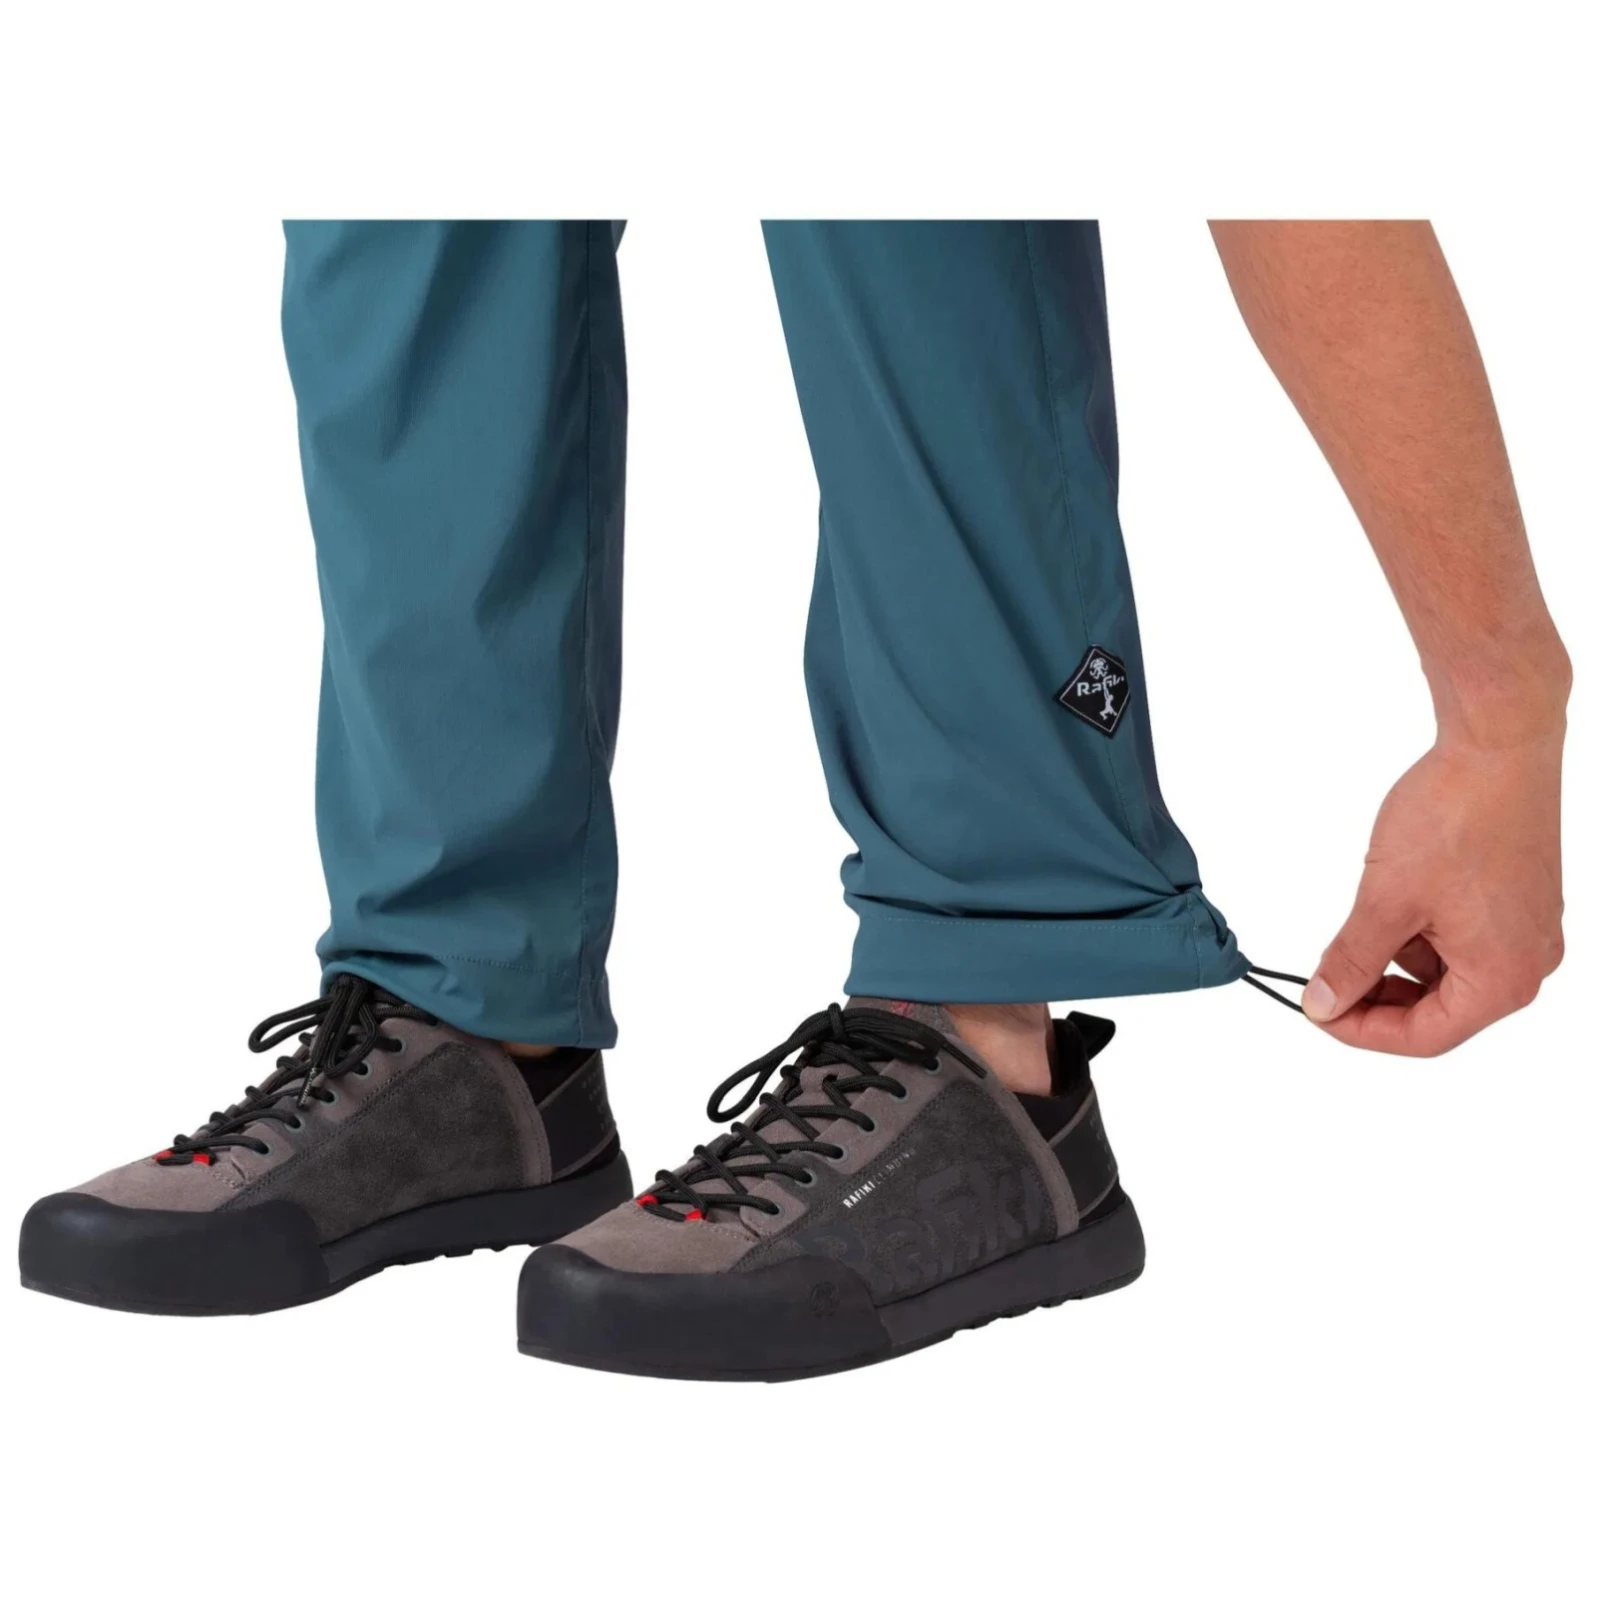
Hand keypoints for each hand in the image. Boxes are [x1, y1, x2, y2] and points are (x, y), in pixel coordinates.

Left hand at [1303, 728, 1564, 1054]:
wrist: (1498, 746)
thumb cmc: (1456, 819)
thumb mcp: (1386, 901)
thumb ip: (1352, 961)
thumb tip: (1322, 1004)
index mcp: (1503, 979)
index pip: (1426, 1037)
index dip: (1363, 1031)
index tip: (1317, 1011)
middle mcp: (1528, 964)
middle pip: (1441, 1011)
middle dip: (1378, 995)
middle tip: (1326, 977)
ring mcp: (1529, 933)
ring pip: (1447, 973)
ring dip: (1396, 958)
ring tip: (1368, 913)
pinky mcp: (1520, 903)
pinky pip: (1463, 939)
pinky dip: (1421, 931)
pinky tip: (1397, 895)